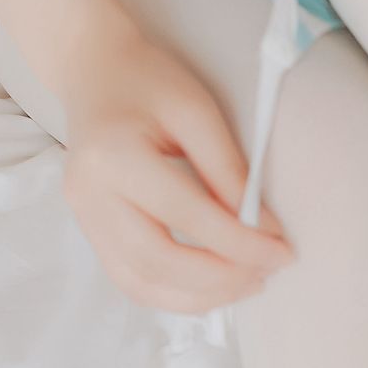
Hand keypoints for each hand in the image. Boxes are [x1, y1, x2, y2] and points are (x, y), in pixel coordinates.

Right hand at [54, 12, 293, 314]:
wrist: (95, 70)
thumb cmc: (150, 81)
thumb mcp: (198, 112)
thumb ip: (229, 172)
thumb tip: (264, 231)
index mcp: (115, 157)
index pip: (187, 216)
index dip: (240, 243)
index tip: (283, 251)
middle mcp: (90, 195)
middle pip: (160, 261)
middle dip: (221, 278)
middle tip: (267, 272)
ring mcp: (84, 218)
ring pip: (142, 284)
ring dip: (199, 297)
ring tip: (246, 285)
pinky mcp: (89, 231)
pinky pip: (131, 280)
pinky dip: (174, 294)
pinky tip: (211, 287)